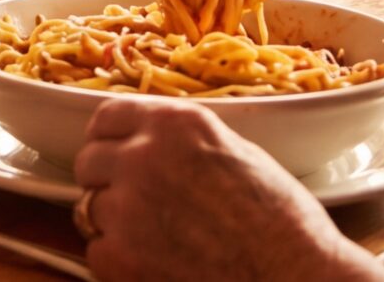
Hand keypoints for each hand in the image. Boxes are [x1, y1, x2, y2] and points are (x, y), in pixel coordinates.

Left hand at [72, 99, 383, 281]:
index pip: (107, 116)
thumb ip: (186, 143)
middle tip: (136, 202)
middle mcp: (143, 157)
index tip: (111, 150)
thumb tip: (158, 144)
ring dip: (114, 223)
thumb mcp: (237, 153)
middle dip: (107, 181)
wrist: (294, 276)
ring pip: (89, 208)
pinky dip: (118, 261)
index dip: (108, 137)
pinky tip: (156, 263)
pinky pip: (97, 252)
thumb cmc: (282, 222)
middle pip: (89, 161)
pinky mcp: (119, 257)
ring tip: (156, 237)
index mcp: (174, 124)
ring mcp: (126, 208)